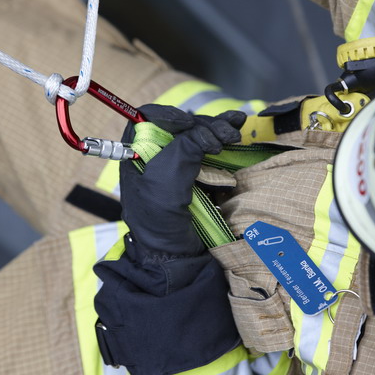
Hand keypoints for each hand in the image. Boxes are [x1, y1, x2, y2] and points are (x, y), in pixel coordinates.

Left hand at [93, 105, 244, 374]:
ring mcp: (176, 166)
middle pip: (179, 125)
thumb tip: (209, 132)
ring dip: (219, 128)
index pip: (148, 119)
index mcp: (135, 157)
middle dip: (203, 124)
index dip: (169, 116)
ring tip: (238, 128)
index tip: (189, 124)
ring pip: (198, 134)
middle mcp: (153, 157)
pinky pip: (211, 150)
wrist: (176, 258)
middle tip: (228, 132)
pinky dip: (225, 138)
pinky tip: (239, 127)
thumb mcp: (165, 183)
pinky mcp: (196, 176)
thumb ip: (184, 151)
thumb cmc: (160, 222)